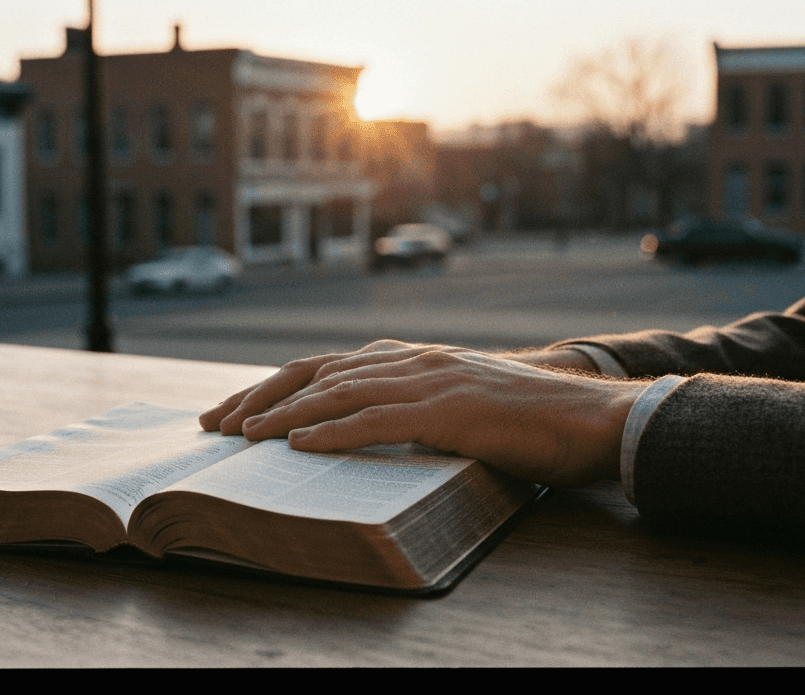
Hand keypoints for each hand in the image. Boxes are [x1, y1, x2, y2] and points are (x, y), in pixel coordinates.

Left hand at [201, 341, 642, 486]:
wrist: (589, 418)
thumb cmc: (528, 422)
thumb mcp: (459, 408)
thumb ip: (414, 411)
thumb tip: (366, 433)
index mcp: (412, 359)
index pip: (326, 366)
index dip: (274, 387)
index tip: (234, 412)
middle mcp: (413, 361)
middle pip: (317, 370)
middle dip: (259, 396)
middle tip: (214, 424)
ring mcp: (431, 381)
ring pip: (338, 391)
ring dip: (284, 415)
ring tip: (242, 436)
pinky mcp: (449, 410)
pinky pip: (378, 419)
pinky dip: (333, 431)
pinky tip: (300, 445)